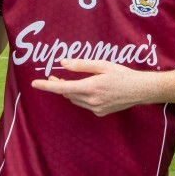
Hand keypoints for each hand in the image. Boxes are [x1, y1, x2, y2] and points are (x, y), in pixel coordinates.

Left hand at [31, 59, 155, 116]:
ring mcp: (96, 108)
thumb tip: (63, 63)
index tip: (34, 84)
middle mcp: (91, 101)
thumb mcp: (102, 64)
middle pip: (67, 94)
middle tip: (53, 76)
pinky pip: (84, 104)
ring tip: (66, 81)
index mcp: (90, 87)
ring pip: (74, 100)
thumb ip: (81, 64)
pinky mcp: (100, 112)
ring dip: (68, 91)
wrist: (140, 90)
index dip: (46, 86)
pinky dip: (80, 96)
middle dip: (58, 85)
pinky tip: (85, 89)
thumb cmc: (122, 74)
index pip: (62, 88)